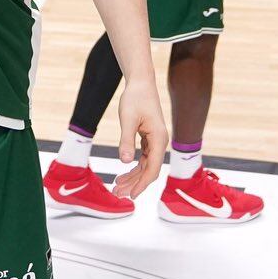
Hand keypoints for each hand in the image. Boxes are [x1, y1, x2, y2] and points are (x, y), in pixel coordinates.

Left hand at [109, 82, 166, 200]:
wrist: (140, 83)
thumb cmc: (135, 98)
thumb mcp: (128, 119)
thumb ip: (126, 140)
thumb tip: (125, 161)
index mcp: (158, 139)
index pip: (153, 168)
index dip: (142, 184)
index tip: (132, 195)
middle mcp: (160, 142)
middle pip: (149, 170)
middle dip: (135, 184)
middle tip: (118, 194)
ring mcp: (155, 141)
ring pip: (146, 166)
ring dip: (133, 178)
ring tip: (117, 187)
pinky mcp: (149, 139)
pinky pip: (144, 159)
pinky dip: (134, 168)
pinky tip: (123, 174)